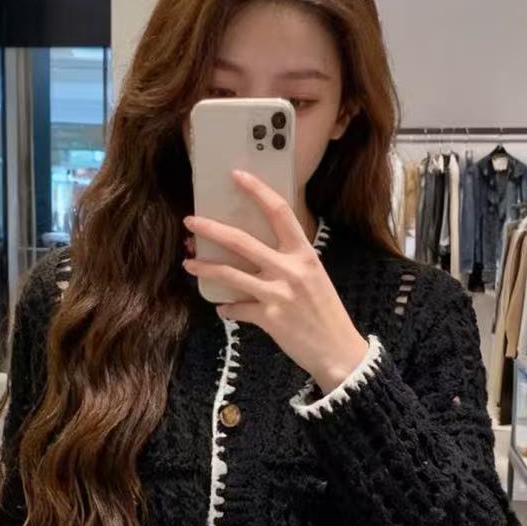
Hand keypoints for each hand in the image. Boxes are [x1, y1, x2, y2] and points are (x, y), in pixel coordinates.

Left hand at [182, 171, 369, 392]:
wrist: (338, 349)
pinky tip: (223, 308)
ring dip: (205, 268)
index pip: (279, 212)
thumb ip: (290, 260)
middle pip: (241, 241)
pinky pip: (237, 308)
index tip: (237, 175)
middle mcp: (290, 269)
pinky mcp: (269, 318)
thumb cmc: (326, 311)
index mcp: (304, 253)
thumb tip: (258, 250)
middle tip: (190, 221)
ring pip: (230, 274)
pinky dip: (227, 308)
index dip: (257, 191)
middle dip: (211, 229)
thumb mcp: (314, 276)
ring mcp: (278, 293)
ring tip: (188, 264)